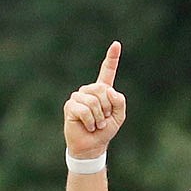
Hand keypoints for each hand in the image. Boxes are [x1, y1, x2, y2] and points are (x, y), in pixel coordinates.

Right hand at [63, 41, 125, 158]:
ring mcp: (78, 97)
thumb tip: (109, 90)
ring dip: (99, 118)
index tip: (116, 44)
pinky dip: (90, 122)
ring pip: (94, 102)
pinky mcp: (70, 106)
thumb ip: (119, 103)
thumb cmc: (104, 131)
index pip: (107, 72)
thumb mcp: (119, 118)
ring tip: (96, 124)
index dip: (112, 59)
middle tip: (104, 120)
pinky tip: (88, 126)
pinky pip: (85, 110)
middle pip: (103, 90)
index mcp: (102, 91)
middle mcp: (89, 91)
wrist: (92, 146)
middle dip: (107, 108)